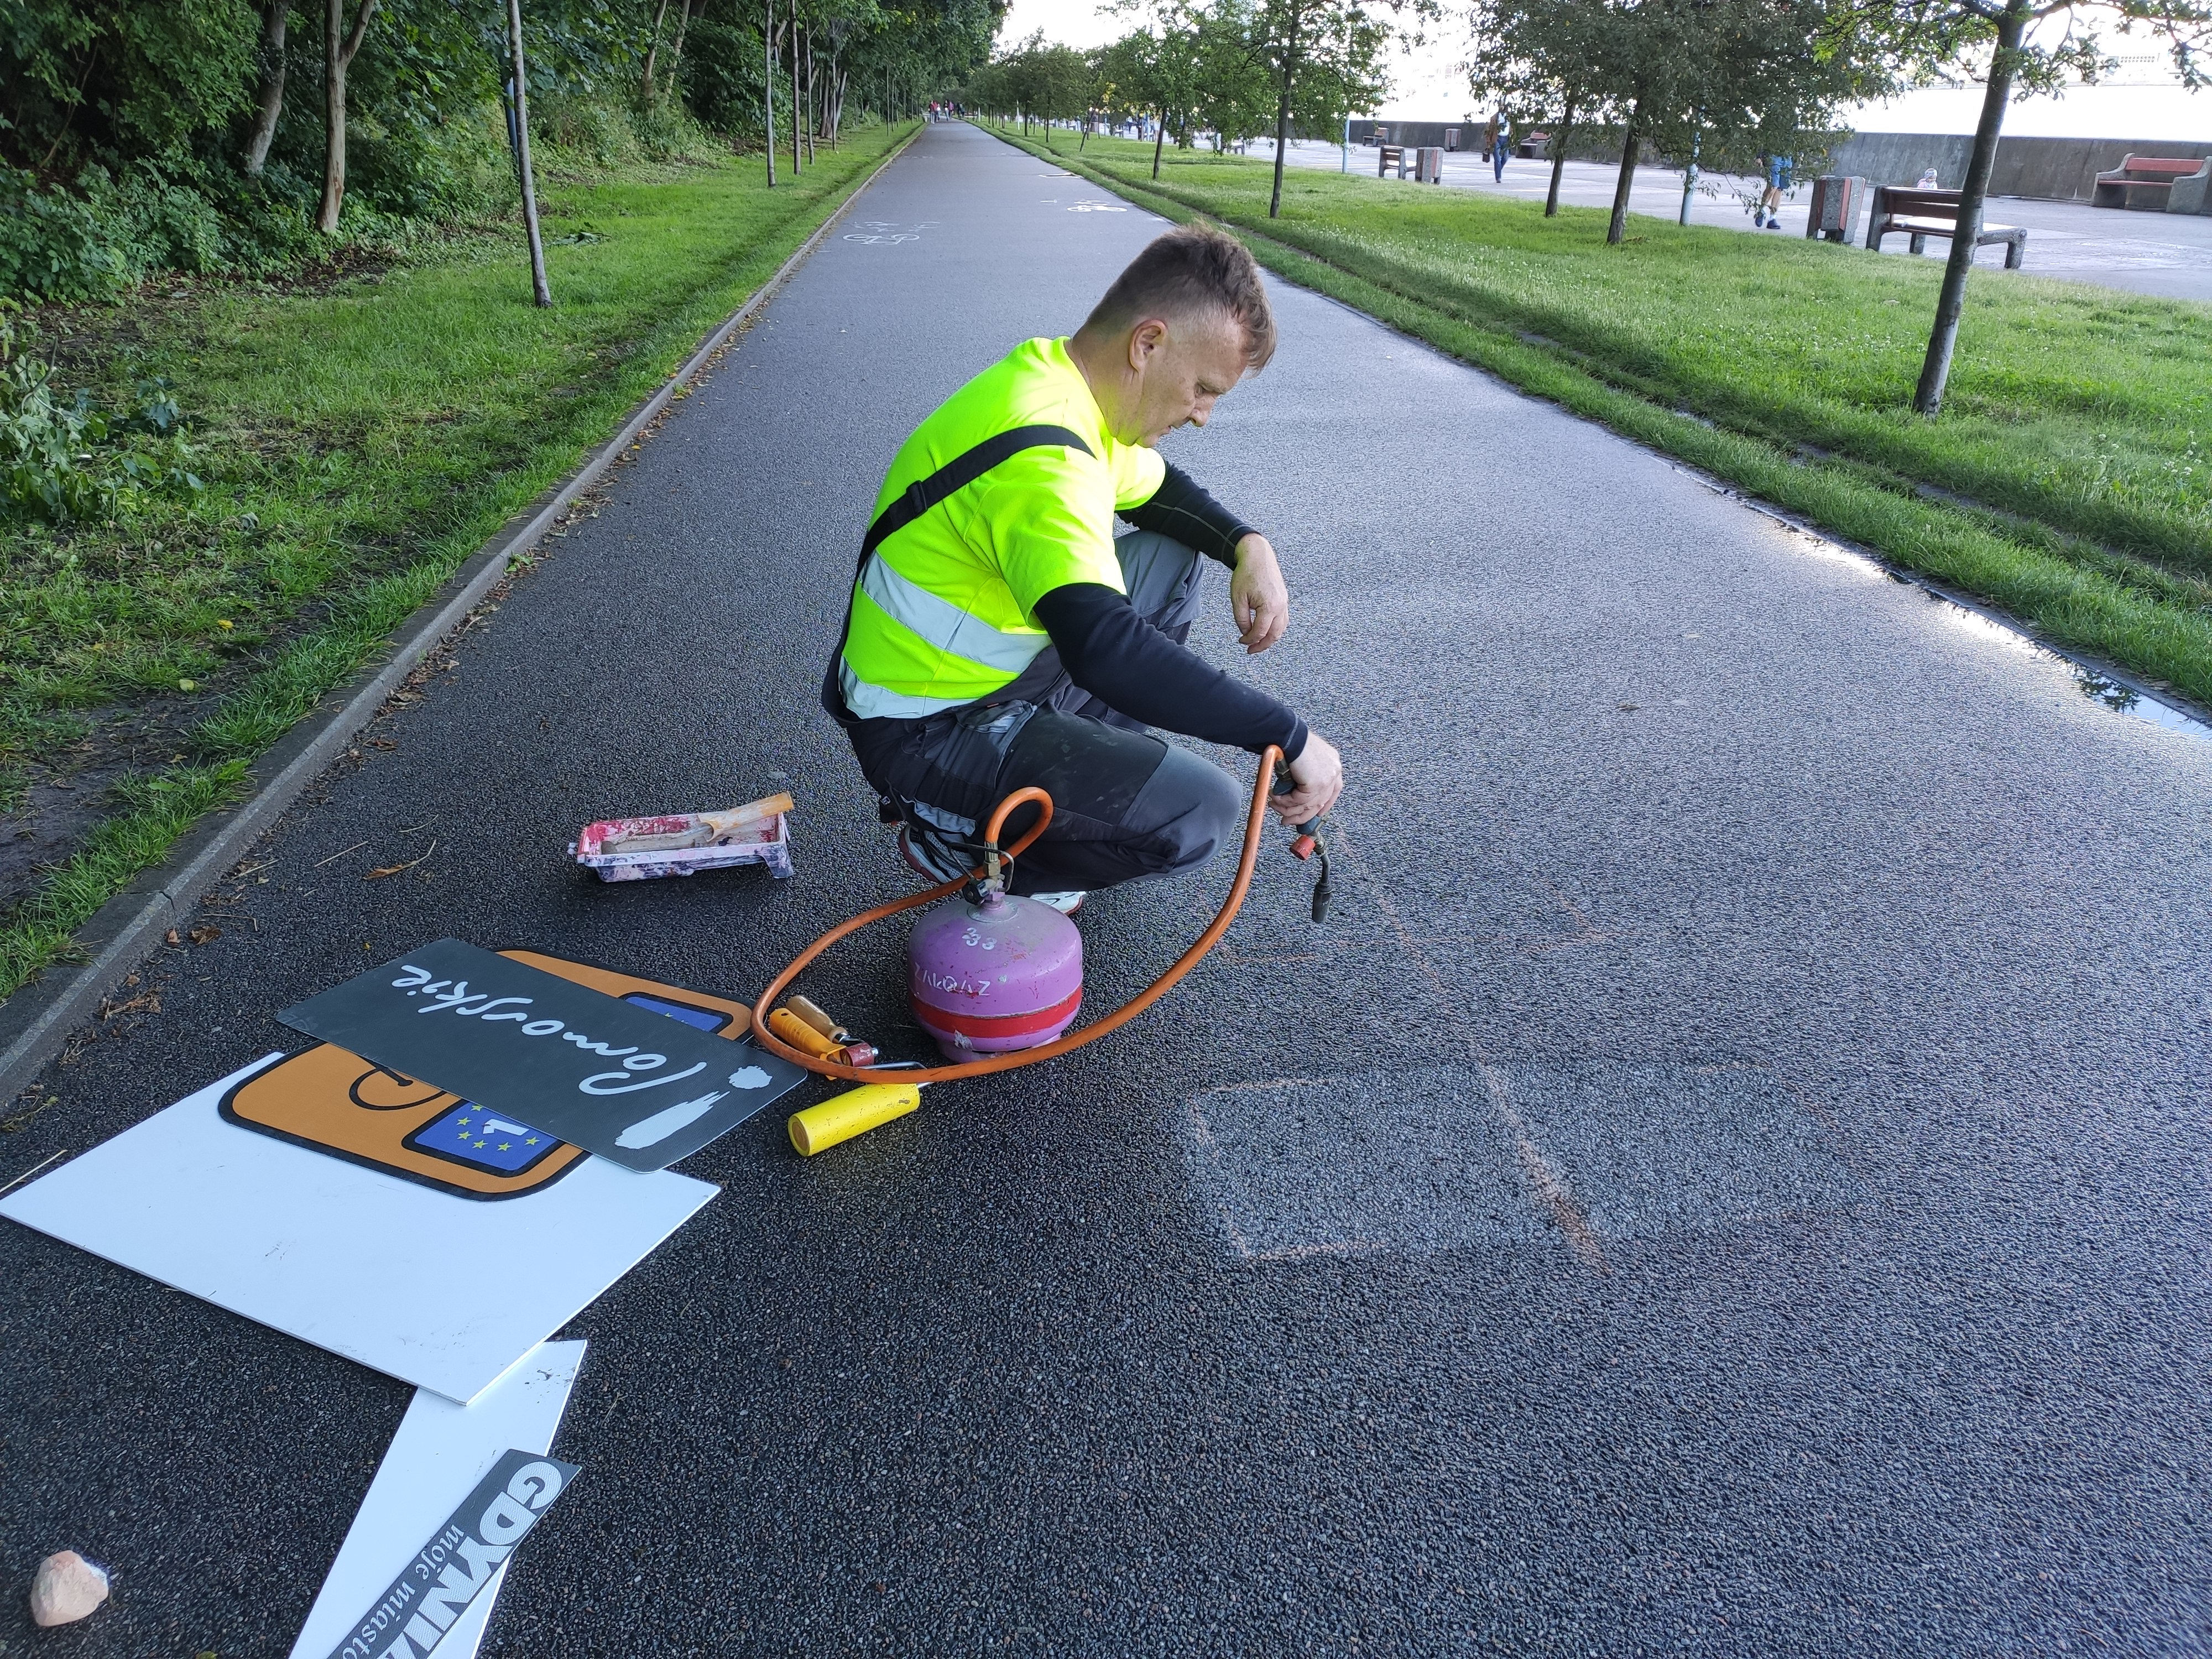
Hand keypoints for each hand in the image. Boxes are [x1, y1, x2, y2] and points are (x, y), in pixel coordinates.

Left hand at [1229, 533, 1288, 653]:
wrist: (1257, 555)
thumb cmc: (1246, 573)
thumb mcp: (1237, 598)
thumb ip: (1241, 619)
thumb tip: (1245, 632)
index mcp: (1269, 607)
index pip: (1259, 632)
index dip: (1249, 640)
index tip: (1241, 641)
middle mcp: (1280, 606)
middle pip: (1274, 634)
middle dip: (1262, 645)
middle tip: (1251, 650)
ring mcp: (1284, 602)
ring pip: (1281, 628)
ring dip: (1270, 638)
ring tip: (1259, 642)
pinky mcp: (1284, 598)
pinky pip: (1283, 619)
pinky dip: (1275, 628)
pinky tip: (1266, 630)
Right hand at [1270, 731, 1341, 825]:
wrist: (1287, 734)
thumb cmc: (1291, 741)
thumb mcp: (1303, 761)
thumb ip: (1305, 776)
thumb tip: (1295, 796)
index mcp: (1333, 763)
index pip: (1334, 791)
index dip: (1323, 806)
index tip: (1312, 814)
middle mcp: (1334, 771)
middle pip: (1321, 802)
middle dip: (1301, 815)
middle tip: (1287, 820)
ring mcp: (1327, 778)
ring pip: (1308, 804)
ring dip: (1289, 809)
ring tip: (1274, 806)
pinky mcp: (1316, 783)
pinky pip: (1299, 800)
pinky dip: (1285, 803)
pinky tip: (1274, 799)